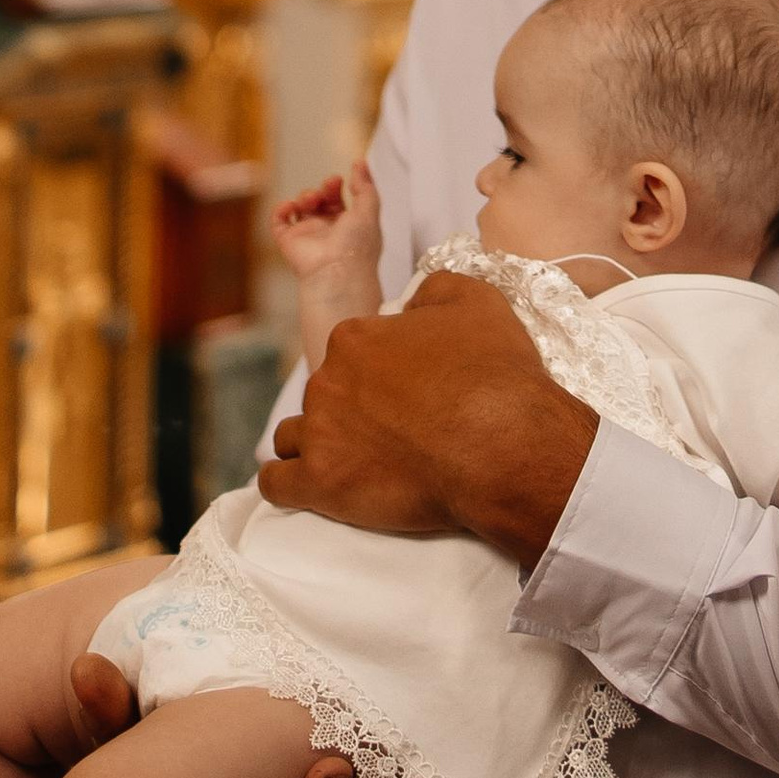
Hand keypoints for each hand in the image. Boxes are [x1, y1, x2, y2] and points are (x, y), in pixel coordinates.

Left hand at [258, 271, 595, 564]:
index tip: (406, 394)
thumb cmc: (493, 375)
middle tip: (392, 432)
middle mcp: (327, 380)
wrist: (501, 446)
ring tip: (352, 462)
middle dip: (350, 409)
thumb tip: (410, 304)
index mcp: (354, 338)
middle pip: (325, 394)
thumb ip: (432, 290)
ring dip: (315, 444)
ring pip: (294, 436)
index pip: (351, 352)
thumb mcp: (476, 300)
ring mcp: (319, 433)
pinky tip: (306, 486)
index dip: (379, 373)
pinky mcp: (320, 483)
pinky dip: (287, 484)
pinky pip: (277, 484)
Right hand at [271, 157, 382, 286]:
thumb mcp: (369, 210)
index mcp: (347, 225)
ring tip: (312, 200)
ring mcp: (306, 235)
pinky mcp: (288, 241)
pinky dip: (282, 208)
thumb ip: (365, 186)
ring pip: (300, 207)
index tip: (338, 179)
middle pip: (319, 201)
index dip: (336, 186)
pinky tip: (291, 206)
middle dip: (323, 189)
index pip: (338, 199)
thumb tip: (361, 163)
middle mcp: (326, 230)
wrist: (337, 272)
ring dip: (305, 196)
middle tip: (328, 185)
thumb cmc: (357, 246)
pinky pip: (279, 220)